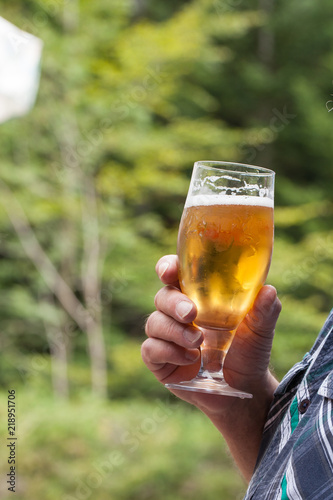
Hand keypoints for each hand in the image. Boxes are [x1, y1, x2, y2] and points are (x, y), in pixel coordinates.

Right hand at [142, 254, 280, 412]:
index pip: (175, 275)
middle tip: (191, 313)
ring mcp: (167, 337)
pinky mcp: (160, 361)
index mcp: (198, 297)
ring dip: (174, 331)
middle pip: (162, 297)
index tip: (169, 271)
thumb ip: (265, 310)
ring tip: (198, 343)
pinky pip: (150, 349)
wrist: (244, 390)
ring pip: (154, 322)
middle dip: (173, 303)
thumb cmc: (249, 352)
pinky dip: (168, 352)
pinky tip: (190, 359)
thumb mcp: (260, 330)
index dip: (167, 267)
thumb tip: (269, 291)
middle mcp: (178, 314)